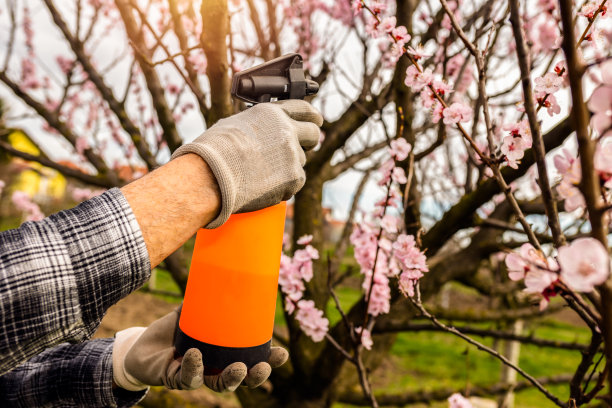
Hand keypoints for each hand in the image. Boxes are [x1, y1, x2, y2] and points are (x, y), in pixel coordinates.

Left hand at [112, 308, 287, 391]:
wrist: (143, 347)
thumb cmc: (173, 330)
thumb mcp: (191, 311)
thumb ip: (204, 296)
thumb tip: (220, 266)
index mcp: (224, 354)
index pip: (252, 360)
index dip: (269, 360)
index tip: (282, 353)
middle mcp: (214, 369)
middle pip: (242, 378)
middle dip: (255, 376)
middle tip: (264, 366)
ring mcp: (197, 376)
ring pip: (220, 385)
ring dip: (232, 379)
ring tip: (238, 368)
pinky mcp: (176, 379)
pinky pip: (188, 379)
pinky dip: (193, 369)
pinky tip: (196, 355)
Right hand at [171, 100, 322, 227]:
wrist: (212, 175)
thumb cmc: (215, 151)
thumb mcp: (236, 124)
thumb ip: (259, 126)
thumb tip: (264, 131)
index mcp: (273, 113)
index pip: (304, 109)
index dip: (311, 116)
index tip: (315, 120)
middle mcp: (287, 131)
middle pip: (313, 134)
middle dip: (309, 141)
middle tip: (299, 148)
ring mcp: (293, 154)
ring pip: (300, 161)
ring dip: (287, 167)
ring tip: (262, 172)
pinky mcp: (295, 178)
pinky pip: (296, 181)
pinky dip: (284, 185)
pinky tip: (264, 184)